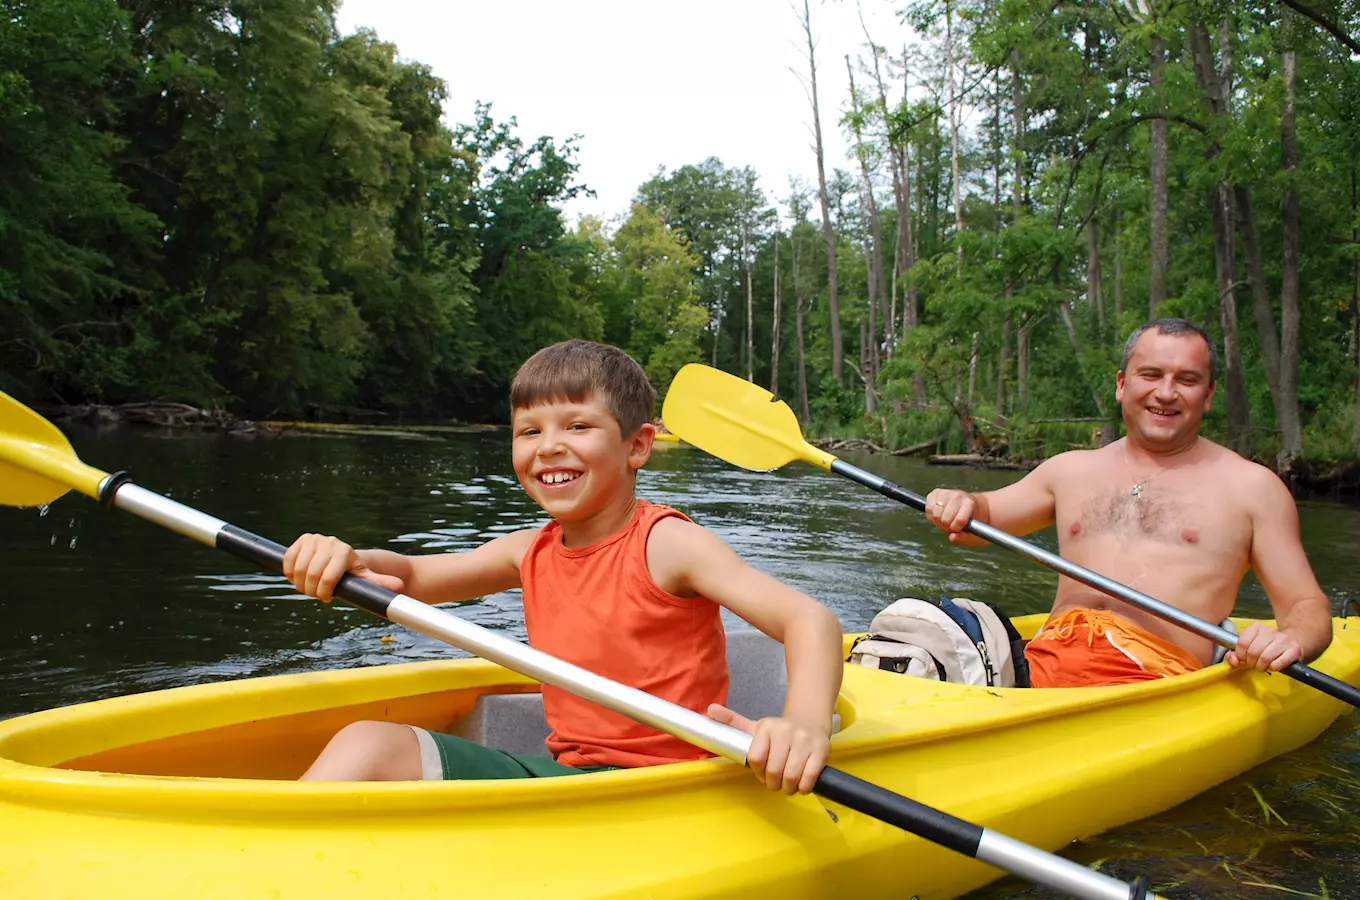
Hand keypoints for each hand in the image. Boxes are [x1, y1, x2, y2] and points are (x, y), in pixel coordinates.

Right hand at [282, 534, 404, 602]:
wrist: (343, 557)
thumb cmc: (354, 572)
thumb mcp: (367, 578)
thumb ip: (380, 583)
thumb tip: (399, 586)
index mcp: (344, 552)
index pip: (328, 579)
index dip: (324, 593)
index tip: (327, 598)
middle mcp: (329, 542)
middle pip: (310, 575)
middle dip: (311, 590)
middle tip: (316, 594)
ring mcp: (315, 539)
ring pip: (297, 569)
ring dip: (299, 583)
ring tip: (308, 586)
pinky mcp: (302, 539)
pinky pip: (287, 559)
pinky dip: (289, 572)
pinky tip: (297, 576)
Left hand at [708, 704, 829, 793]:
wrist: (810, 722)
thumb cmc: (779, 732)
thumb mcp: (755, 727)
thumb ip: (733, 722)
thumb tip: (710, 710)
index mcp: (767, 727)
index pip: (755, 759)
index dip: (758, 773)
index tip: (762, 773)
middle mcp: (786, 731)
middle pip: (773, 771)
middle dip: (774, 784)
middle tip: (777, 783)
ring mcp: (805, 740)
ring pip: (791, 777)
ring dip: (788, 788)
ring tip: (788, 785)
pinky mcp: (821, 750)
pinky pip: (809, 779)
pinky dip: (803, 787)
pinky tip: (802, 783)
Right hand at [925, 489, 974, 541]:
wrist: (968, 504)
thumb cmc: (969, 517)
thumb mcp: (971, 529)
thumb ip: (963, 536)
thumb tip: (953, 537)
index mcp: (969, 503)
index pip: (959, 520)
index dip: (956, 528)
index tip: (957, 529)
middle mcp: (957, 495)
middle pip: (945, 519)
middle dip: (946, 526)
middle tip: (950, 525)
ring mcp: (945, 492)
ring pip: (935, 515)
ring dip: (938, 522)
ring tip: (944, 520)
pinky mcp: (935, 492)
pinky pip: (928, 509)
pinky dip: (931, 516)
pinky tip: (938, 515)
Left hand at [1225, 622, 1302, 671]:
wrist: (1293, 644)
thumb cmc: (1267, 648)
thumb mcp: (1250, 647)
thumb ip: (1236, 654)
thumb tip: (1233, 660)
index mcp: (1256, 628)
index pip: (1242, 643)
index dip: (1241, 655)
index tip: (1244, 659)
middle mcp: (1270, 631)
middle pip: (1253, 651)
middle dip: (1252, 663)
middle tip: (1255, 665)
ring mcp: (1283, 639)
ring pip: (1265, 658)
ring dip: (1262, 667)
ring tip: (1264, 666)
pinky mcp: (1294, 649)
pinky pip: (1278, 663)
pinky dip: (1274, 668)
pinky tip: (1274, 665)